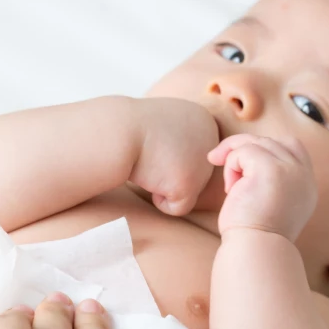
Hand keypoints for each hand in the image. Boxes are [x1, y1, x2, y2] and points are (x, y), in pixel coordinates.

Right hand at [131, 97, 219, 215]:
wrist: (116, 130)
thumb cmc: (130, 127)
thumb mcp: (164, 120)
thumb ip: (182, 135)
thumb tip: (184, 155)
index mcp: (205, 121)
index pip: (193, 153)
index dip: (167, 152)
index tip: (153, 140)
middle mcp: (212, 141)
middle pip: (194, 173)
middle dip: (168, 170)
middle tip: (150, 153)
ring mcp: (203, 164)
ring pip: (187, 190)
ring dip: (165, 183)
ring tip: (150, 163)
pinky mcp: (190, 185)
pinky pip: (178, 208)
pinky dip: (160, 200)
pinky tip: (150, 179)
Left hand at [207, 134, 317, 240]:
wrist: (254, 252)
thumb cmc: (254, 236)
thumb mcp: (271, 205)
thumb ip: (272, 181)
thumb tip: (245, 157)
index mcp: (306, 186)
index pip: (291, 147)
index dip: (265, 149)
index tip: (244, 167)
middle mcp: (303, 175)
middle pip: (270, 142)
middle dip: (243, 150)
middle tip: (222, 167)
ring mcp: (290, 170)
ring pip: (255, 144)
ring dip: (235, 159)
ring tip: (231, 187)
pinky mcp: (270, 169)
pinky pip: (244, 151)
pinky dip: (231, 165)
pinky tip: (231, 190)